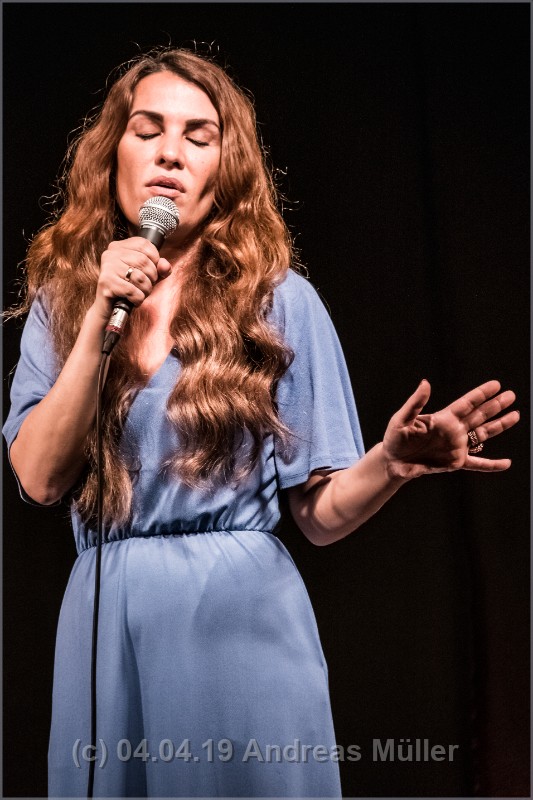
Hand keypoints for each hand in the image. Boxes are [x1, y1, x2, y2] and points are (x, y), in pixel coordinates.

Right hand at [93, 237, 171, 321]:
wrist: (110, 310)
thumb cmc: (128, 290)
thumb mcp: (147, 276)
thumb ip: (159, 269)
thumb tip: (165, 266)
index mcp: (118, 247)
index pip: (144, 244)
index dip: (155, 259)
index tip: (153, 270)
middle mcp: (111, 254)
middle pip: (143, 261)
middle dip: (152, 278)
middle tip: (147, 286)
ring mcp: (107, 268)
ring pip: (139, 277)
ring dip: (146, 290)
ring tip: (141, 294)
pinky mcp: (106, 283)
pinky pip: (132, 291)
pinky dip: (138, 299)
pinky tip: (134, 300)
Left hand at [383, 379, 518, 479]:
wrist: (392, 462)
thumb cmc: (395, 438)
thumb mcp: (402, 419)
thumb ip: (416, 402)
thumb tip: (425, 383)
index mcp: (443, 418)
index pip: (467, 403)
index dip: (481, 394)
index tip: (496, 384)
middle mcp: (453, 430)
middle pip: (480, 415)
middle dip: (496, 405)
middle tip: (512, 395)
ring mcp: (456, 446)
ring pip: (483, 434)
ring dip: (499, 425)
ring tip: (515, 415)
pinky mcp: (455, 463)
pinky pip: (478, 464)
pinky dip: (492, 465)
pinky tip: (506, 463)